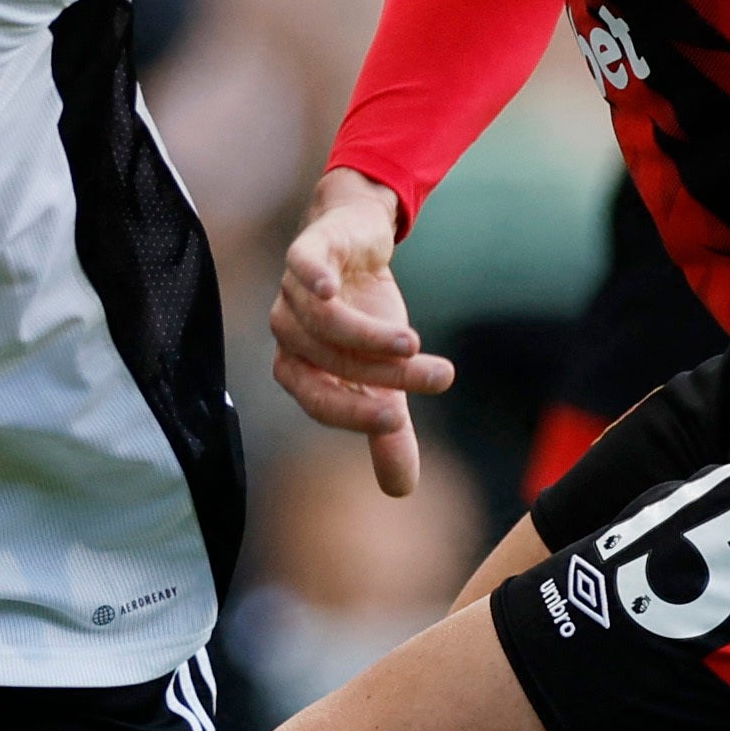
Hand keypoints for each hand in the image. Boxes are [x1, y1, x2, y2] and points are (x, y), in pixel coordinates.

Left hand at [273, 167, 454, 493]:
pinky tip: (333, 289)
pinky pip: (301, 269)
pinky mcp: (306, 250)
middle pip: (332, 361)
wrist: (359, 239)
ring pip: (326, 322)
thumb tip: (400, 491)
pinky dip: (312, 280)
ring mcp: (293, 290)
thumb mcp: (383, 373)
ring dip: (369, 335)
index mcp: (301, 366)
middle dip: (385, 374)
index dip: (353, 415)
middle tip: (439, 378)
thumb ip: (387, 429)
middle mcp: (289, 332)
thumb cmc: (365, 312)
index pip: (319, 400)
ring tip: (416, 343)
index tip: (396, 422)